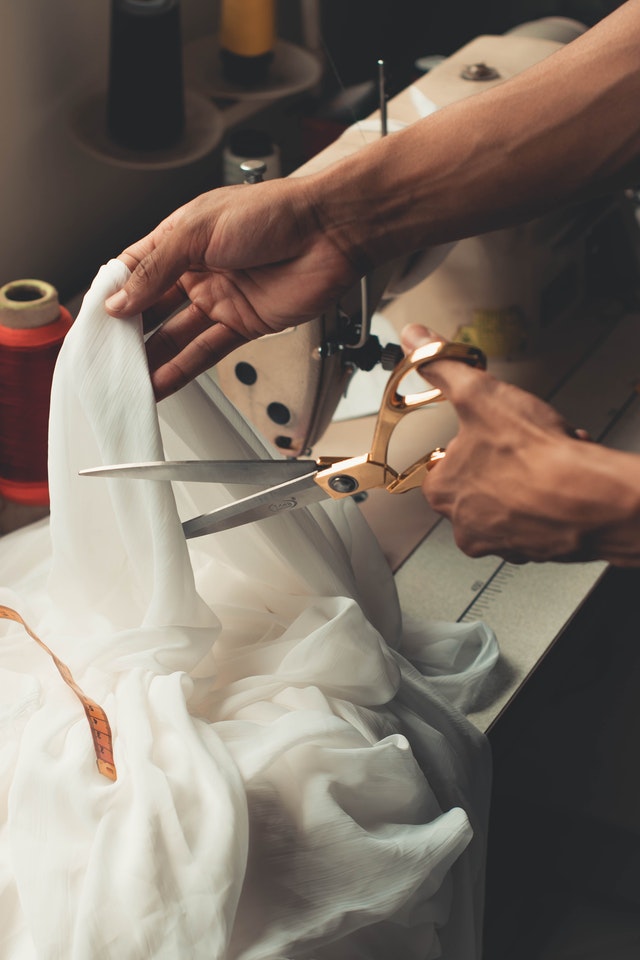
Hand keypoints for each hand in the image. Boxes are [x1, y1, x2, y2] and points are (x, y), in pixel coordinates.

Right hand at [105, 178, 359, 399]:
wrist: (330, 232)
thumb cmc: (275, 212)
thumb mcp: (198, 230)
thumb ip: (156, 268)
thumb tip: (120, 299)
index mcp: (183, 237)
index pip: (136, 269)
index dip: (114, 294)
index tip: (95, 318)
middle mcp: (199, 268)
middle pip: (153, 307)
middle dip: (129, 332)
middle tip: (107, 355)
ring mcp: (221, 297)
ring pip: (177, 334)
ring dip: (152, 356)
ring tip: (127, 377)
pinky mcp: (244, 323)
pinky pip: (207, 351)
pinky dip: (183, 368)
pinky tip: (162, 381)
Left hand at [401, 324, 604, 563]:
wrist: (589, 499)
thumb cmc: (535, 458)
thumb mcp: (478, 394)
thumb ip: (443, 367)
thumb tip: (416, 341)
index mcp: (443, 492)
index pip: (441, 463)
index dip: (470, 440)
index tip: (488, 432)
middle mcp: (466, 526)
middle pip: (479, 481)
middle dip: (503, 458)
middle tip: (524, 443)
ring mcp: (501, 542)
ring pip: (510, 499)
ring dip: (528, 477)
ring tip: (546, 458)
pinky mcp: (535, 550)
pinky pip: (537, 518)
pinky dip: (549, 497)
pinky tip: (561, 478)